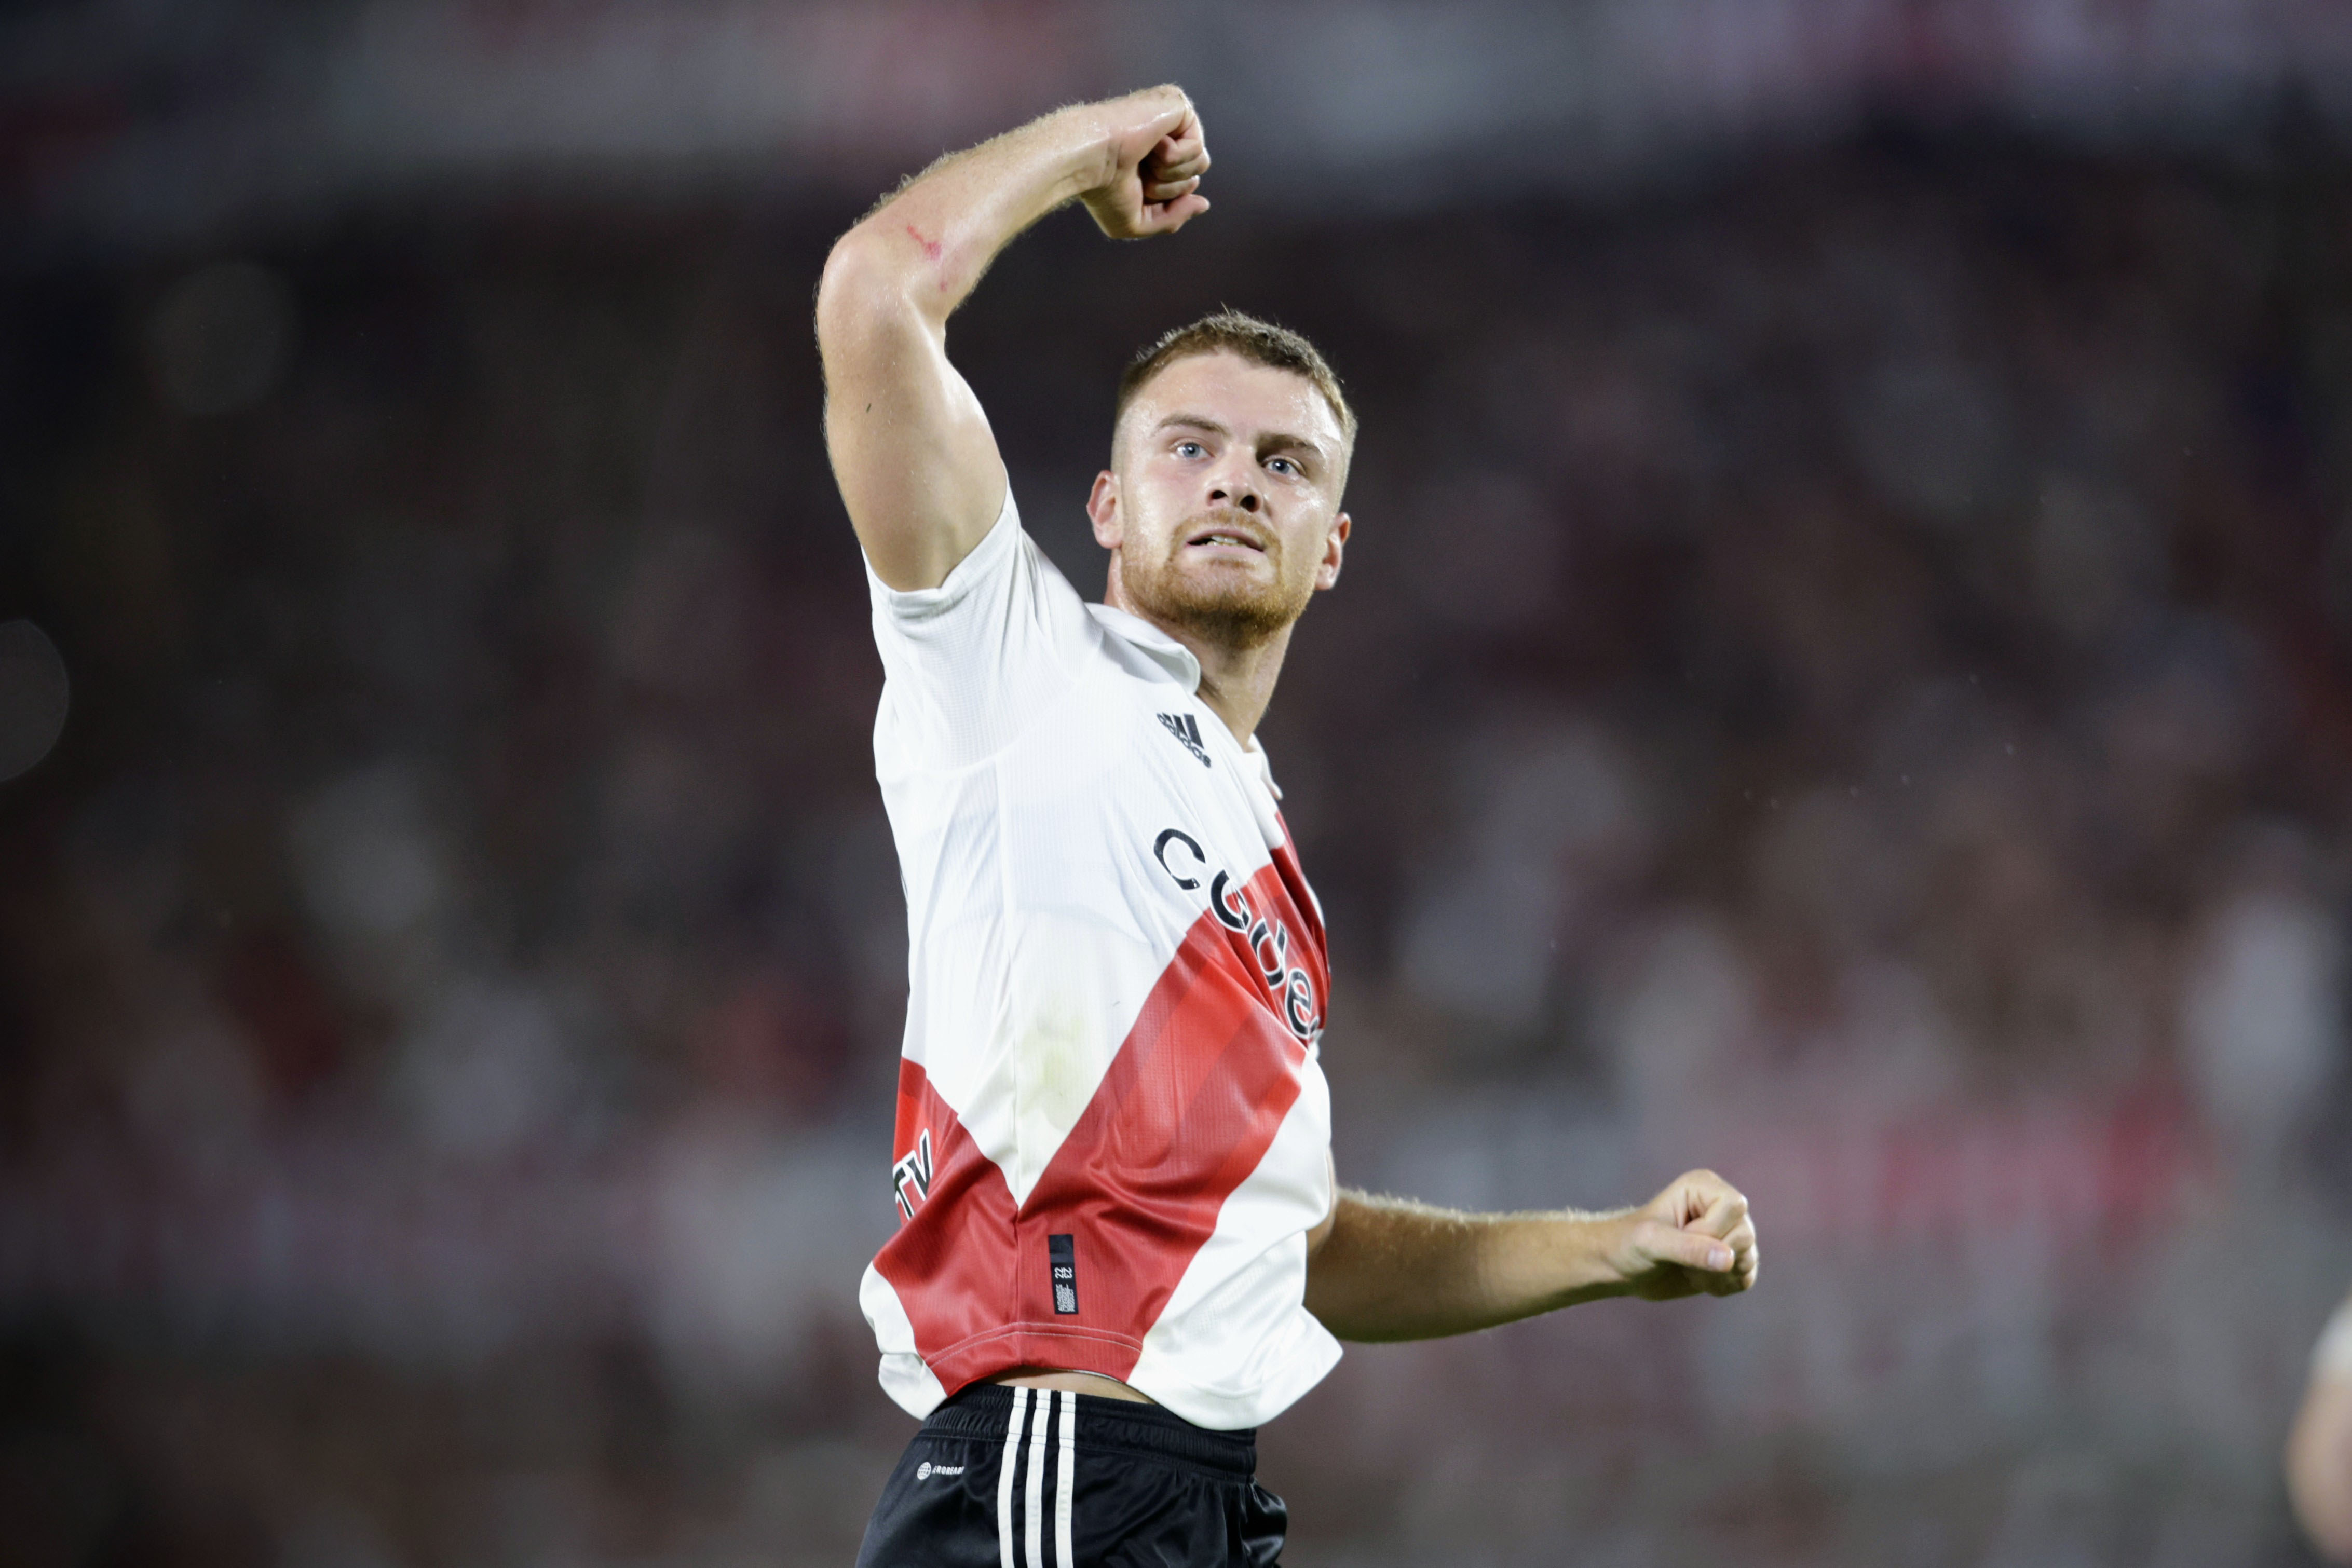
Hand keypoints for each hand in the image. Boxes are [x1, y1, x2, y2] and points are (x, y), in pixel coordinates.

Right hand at [1080, 85, 1210, 238]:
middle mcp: (1166, 133)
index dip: (1167, 198)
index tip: (1136, 187)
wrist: (1088, 161)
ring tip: (1143, 159)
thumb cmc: (1103, 191)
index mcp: (1155, 155)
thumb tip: (1204, 203)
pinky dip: (1172, 157)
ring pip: (1201, 163)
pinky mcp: (1177, 104)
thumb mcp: (1139, 222)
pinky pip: (1196, 147)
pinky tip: (1149, 144)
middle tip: (1138, 173)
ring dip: (1170, 173)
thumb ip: (1174, 217)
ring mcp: (1172, 116)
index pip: (1187, 185)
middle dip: (1169, 188)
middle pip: (1197, 174)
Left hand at [1611, 1169, 1757, 1300]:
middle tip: (1681, 1259)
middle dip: (1712, 1258)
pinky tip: (1699, 1281)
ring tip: (1688, 1270)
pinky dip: (1723, 1286)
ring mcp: (1728, 1234)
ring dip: (1717, 1275)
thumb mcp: (1652, 1242)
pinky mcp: (1730, 1260)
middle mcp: (1721, 1207)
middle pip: (1745, 1234)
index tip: (1681, 1236)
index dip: (1712, 1230)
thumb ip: (1689, 1248)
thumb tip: (1729, 1259)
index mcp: (1703, 1187)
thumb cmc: (1629, 1244)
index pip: (1734, 1206)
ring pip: (1749, 1258)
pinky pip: (1746, 1278)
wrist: (1621, 1268)